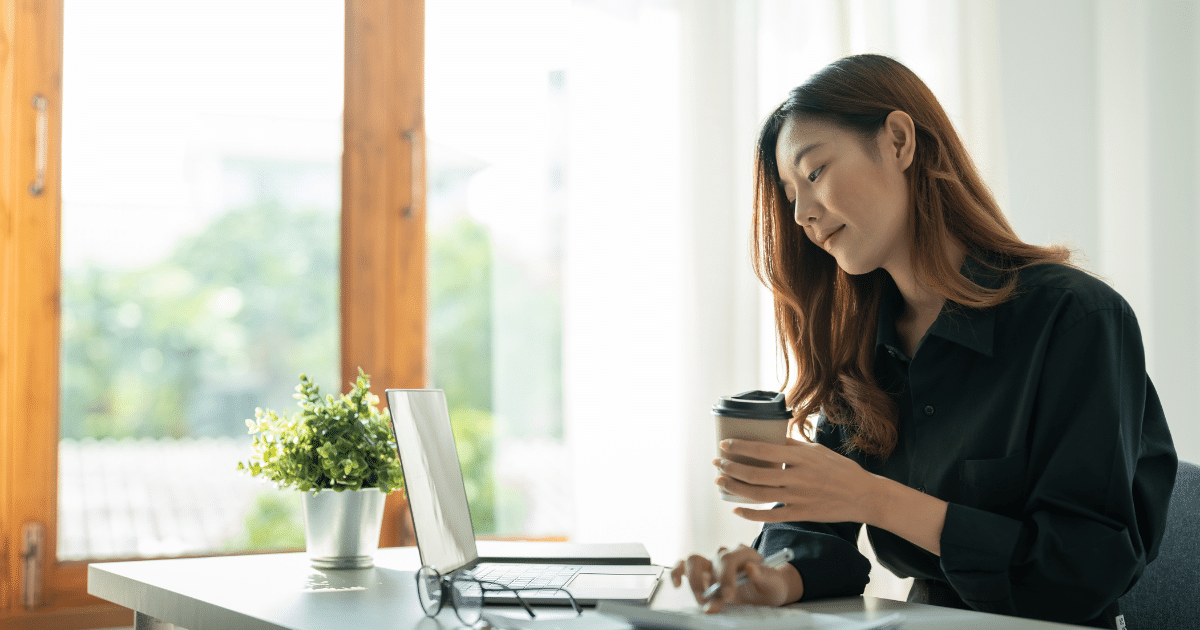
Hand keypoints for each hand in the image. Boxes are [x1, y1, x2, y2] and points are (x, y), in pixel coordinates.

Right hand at [669, 544, 798, 612]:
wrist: (766, 589)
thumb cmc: (770, 585)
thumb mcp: (773, 583)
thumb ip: (763, 576)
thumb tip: (750, 568)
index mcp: (745, 552)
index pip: (730, 558)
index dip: (726, 576)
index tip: (728, 595)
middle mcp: (726, 554)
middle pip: (712, 560)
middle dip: (712, 583)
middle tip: (715, 601)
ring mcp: (712, 562)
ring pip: (694, 561)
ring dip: (695, 582)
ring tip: (702, 600)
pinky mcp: (702, 572)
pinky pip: (684, 566)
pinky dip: (677, 572)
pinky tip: (677, 584)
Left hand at [715, 438, 878, 524]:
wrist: (864, 496)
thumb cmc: (840, 469)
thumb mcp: (818, 450)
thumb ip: (793, 445)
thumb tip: (769, 436)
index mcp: (802, 458)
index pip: (764, 451)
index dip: (740, 448)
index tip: (723, 444)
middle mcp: (799, 478)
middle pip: (756, 474)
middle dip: (731, 468)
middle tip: (717, 463)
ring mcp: (799, 498)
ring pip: (759, 495)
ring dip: (735, 488)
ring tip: (720, 481)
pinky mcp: (801, 514)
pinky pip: (770, 516)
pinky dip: (750, 513)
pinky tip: (736, 508)